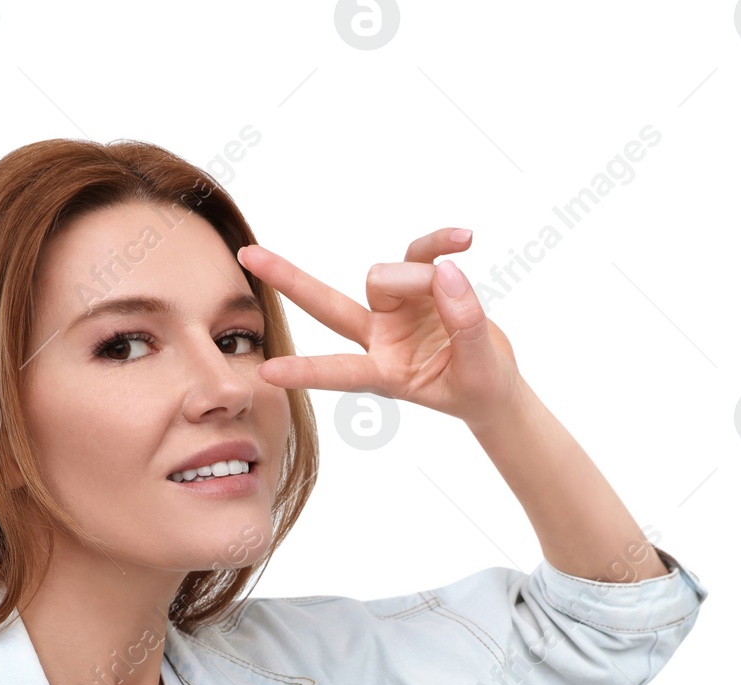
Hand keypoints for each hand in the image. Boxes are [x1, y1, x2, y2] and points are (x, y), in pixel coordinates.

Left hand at [237, 228, 523, 428]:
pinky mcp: (419, 284)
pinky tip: (465, 240)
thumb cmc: (478, 387)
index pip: (339, 372)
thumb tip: (446, 272)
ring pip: (386, 276)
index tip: (266, 372)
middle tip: (247, 254)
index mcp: (383, 374)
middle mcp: (378, 338)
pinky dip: (441, 242)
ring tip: (457, 288)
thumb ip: (465, 324)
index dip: (306, 372)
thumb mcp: (479, 370)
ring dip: (419, 278)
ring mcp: (395, 309)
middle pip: (326, 305)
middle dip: (288, 280)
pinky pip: (420, 251)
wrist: (493, 383)